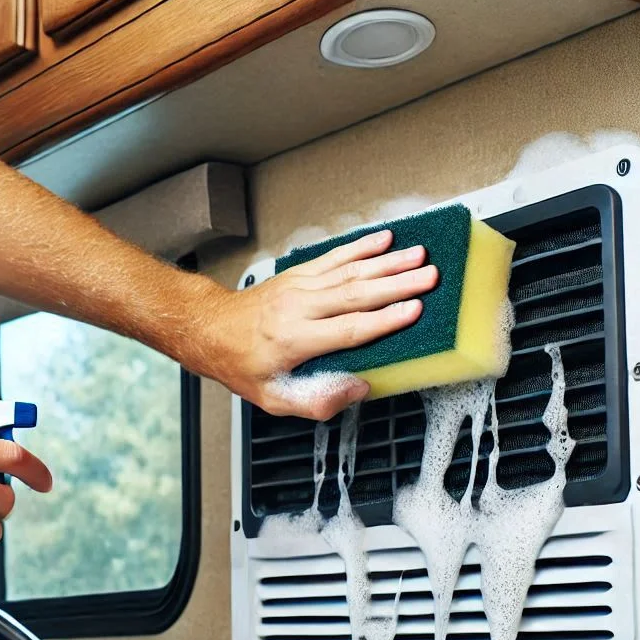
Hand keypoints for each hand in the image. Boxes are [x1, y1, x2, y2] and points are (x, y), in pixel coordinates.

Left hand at [201, 229, 436, 419]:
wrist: (209, 330)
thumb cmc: (241, 365)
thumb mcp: (272, 398)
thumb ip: (316, 401)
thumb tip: (358, 388)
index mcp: (293, 340)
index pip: (348, 329)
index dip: (384, 320)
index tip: (414, 311)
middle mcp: (297, 308)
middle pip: (355, 293)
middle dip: (396, 283)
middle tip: (430, 276)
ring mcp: (298, 287)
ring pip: (349, 271)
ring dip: (387, 261)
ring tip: (419, 254)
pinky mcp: (298, 275)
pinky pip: (333, 257)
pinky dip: (361, 246)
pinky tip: (384, 239)